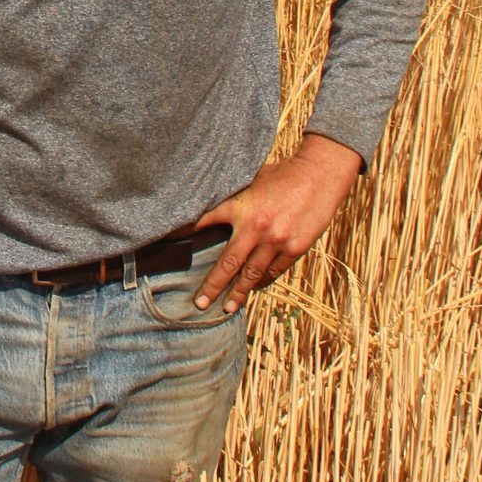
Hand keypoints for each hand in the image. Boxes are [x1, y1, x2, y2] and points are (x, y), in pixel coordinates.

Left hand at [190, 133, 362, 315]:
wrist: (320, 175)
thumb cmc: (283, 174)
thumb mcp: (252, 179)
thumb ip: (234, 198)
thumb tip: (211, 206)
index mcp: (240, 206)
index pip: (203, 221)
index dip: (181, 232)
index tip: (161, 243)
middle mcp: (255, 227)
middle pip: (228, 264)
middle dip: (212, 286)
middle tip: (199, 304)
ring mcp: (276, 241)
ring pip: (251, 276)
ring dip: (238, 293)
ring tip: (227, 308)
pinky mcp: (294, 249)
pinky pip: (273, 272)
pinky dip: (262, 281)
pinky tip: (254, 288)